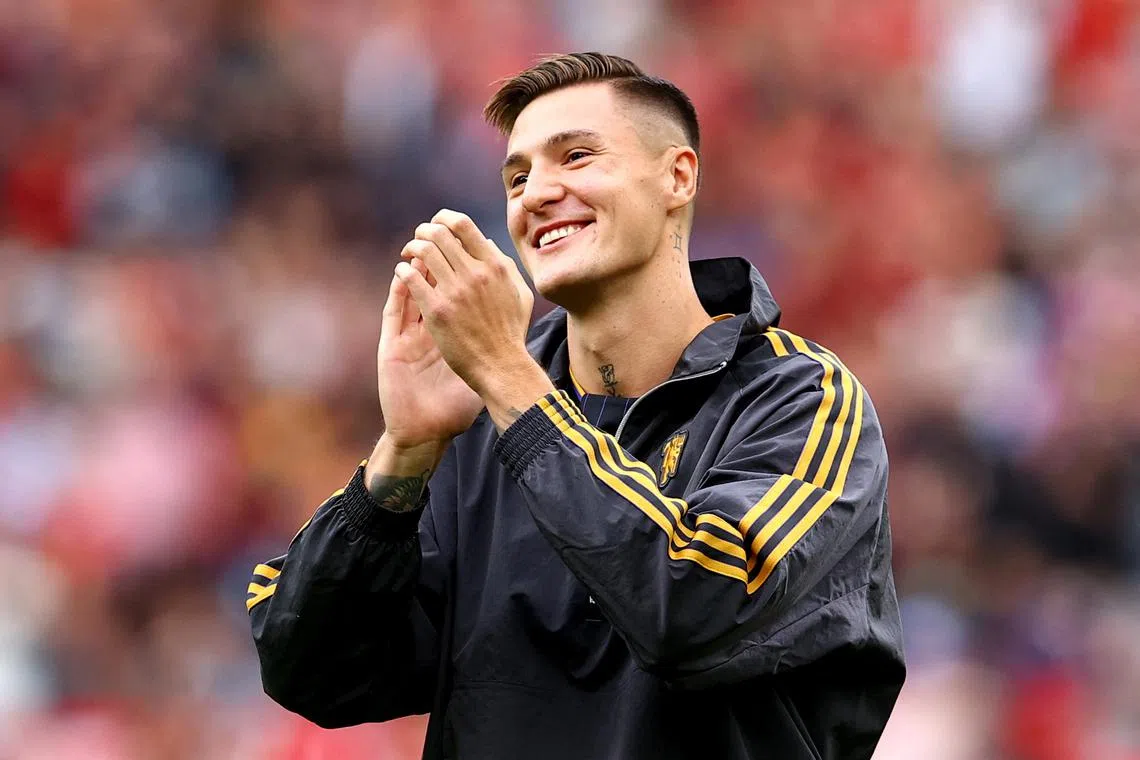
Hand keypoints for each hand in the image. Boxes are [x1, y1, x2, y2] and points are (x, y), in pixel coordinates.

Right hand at [377, 256, 483, 446]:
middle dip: (436, 260)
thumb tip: (515, 318)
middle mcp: (424, 331)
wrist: (428, 430)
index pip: (452, 293)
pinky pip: (394, 311)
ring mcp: (406, 338)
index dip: (461, 271)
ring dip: (416, 268)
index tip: (474, 254)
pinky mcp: (391, 347)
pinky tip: (405, 274)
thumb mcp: (478, 370)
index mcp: (445, 333)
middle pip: (430, 285)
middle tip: (447, 241)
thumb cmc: (456, 404)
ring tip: (425, 249)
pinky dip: (400, 291)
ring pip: (409, 292)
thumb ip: (492, 348)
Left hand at [395, 210, 535, 395]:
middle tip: (417, 239)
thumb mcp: (519, 294)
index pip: (463, 225)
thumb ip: (505, 266)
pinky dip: (403, 270)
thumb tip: (486, 243)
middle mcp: (474, 273)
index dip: (444, 218)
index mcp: (494, 266)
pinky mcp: (437, 310)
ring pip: (423, 251)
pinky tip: (402, 273)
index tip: (436, 224)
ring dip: (411, 248)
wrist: (501, 366)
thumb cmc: (511, 333)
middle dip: (423, 231)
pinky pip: (412, 278)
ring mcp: (455, 291)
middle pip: (439, 233)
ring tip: (408, 255)